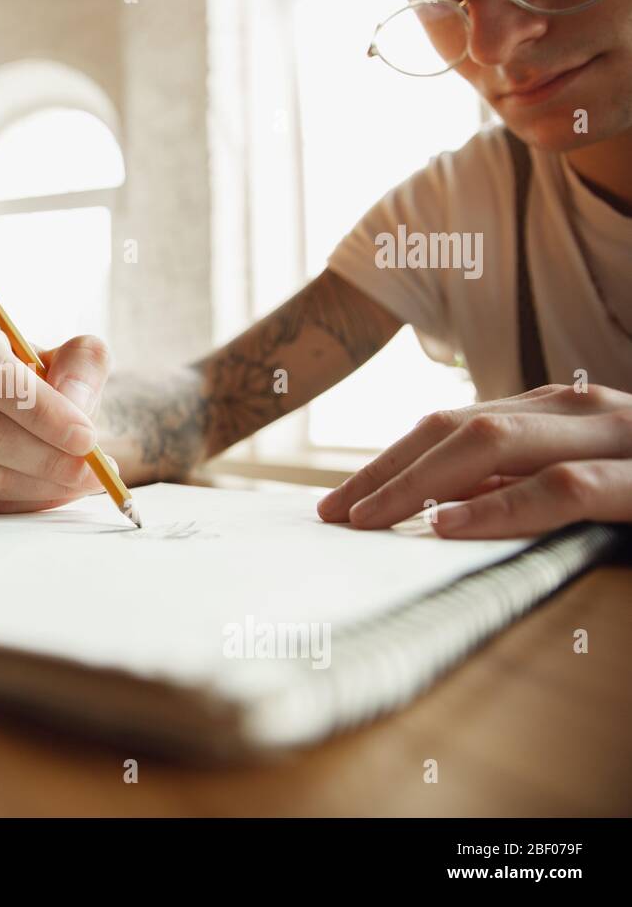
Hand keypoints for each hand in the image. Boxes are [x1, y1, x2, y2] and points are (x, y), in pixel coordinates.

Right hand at [0, 324, 112, 513]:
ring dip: (44, 485)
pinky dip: (27, 505)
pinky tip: (53, 491)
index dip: (40, 409)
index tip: (85, 436)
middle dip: (48, 456)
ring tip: (82, 479)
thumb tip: (72, 400)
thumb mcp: (79, 362)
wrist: (38, 428)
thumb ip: (85, 364)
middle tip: (93, 468)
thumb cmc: (54, 388)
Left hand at [317, 384, 631, 537]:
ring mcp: (616, 436)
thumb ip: (519, 483)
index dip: (389, 462)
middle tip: (332, 513)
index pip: (453, 427)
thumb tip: (435, 508)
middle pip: (458, 430)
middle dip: (387, 470)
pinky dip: (500, 506)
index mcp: (560, 410)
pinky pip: (562, 489)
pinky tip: (448, 525)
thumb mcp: (585, 478)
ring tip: (368, 516)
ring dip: (421, 482)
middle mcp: (581, 410)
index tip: (337, 501)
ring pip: (495, 443)